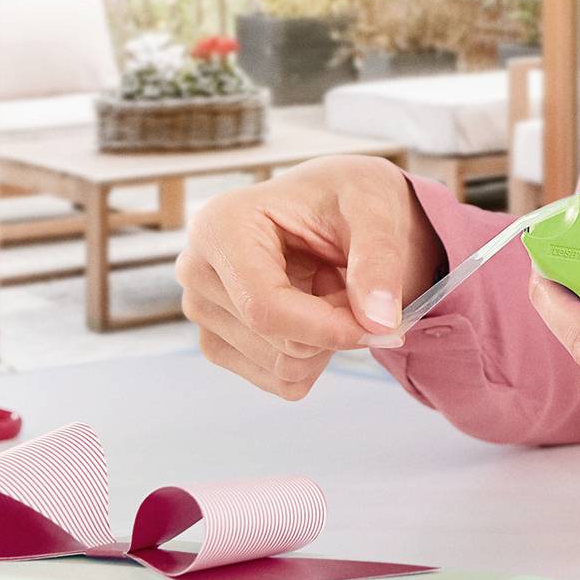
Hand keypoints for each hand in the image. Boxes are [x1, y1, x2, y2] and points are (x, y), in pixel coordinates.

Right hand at [176, 155, 444, 401]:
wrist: (338, 207)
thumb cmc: (349, 197)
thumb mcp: (376, 208)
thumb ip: (380, 260)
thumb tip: (380, 324)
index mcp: (220, 225)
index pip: (264, 307)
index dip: (328, 327)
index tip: (383, 327)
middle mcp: (197, 271)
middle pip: (276, 342)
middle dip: (334, 326)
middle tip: (352, 281)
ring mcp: (202, 312)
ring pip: (282, 368)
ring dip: (326, 340)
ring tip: (330, 287)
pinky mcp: (219, 342)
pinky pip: (282, 381)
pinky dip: (315, 357)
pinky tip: (314, 309)